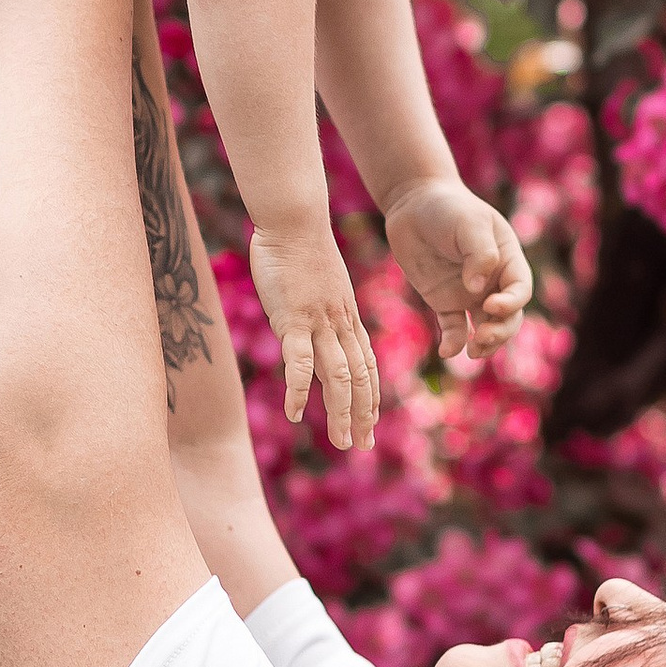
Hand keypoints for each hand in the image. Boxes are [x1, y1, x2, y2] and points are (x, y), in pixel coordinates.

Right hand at [247, 217, 379, 451]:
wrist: (294, 220)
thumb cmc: (300, 249)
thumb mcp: (319, 286)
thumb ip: (319, 311)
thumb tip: (311, 326)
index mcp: (346, 319)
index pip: (366, 366)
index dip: (370, 398)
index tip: (371, 424)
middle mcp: (340, 325)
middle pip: (359, 378)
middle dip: (363, 415)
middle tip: (361, 446)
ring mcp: (320, 324)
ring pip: (339, 376)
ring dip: (342, 412)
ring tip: (341, 441)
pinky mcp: (294, 320)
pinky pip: (300, 362)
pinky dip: (300, 391)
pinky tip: (295, 414)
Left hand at [384, 179, 531, 362]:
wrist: (413, 204)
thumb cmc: (448, 208)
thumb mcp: (469, 223)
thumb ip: (480, 254)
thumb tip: (477, 290)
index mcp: (508, 260)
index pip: (520, 290)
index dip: (511, 303)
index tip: (491, 304)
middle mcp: (493, 281)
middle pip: (508, 316)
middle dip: (500, 331)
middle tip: (483, 337)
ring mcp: (469, 293)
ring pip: (485, 327)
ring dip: (484, 343)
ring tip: (473, 353)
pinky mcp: (444, 301)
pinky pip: (454, 328)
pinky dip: (453, 343)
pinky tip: (447, 352)